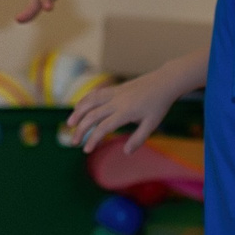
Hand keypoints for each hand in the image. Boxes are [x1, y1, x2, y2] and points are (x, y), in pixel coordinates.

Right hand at [65, 66, 179, 154]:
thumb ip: (138, 138)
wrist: (164, 82)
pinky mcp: (113, 88)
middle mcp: (116, 102)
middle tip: (74, 142)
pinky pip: (94, 94)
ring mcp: (113, 93)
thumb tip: (126, 152)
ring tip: (69, 124)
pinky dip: (83, 101)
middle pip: (92, 116)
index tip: (86, 150)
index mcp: (126, 112)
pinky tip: (78, 108)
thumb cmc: (159, 105)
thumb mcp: (152, 124)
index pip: (103, 127)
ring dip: (77, 113)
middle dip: (80, 130)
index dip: (93, 139)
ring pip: (89, 102)